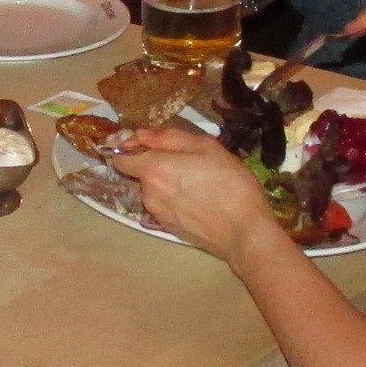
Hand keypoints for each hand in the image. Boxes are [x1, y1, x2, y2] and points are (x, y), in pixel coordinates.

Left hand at [114, 123, 279, 259]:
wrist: (244, 231)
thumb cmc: (230, 182)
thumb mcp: (206, 147)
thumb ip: (169, 138)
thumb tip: (141, 135)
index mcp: (154, 169)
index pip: (121, 158)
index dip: (129, 149)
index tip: (147, 144)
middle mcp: (149, 193)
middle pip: (142, 174)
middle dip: (159, 166)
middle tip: (190, 163)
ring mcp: (157, 214)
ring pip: (155, 191)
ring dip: (169, 184)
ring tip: (199, 184)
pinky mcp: (168, 229)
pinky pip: (165, 207)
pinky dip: (176, 201)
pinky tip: (199, 202)